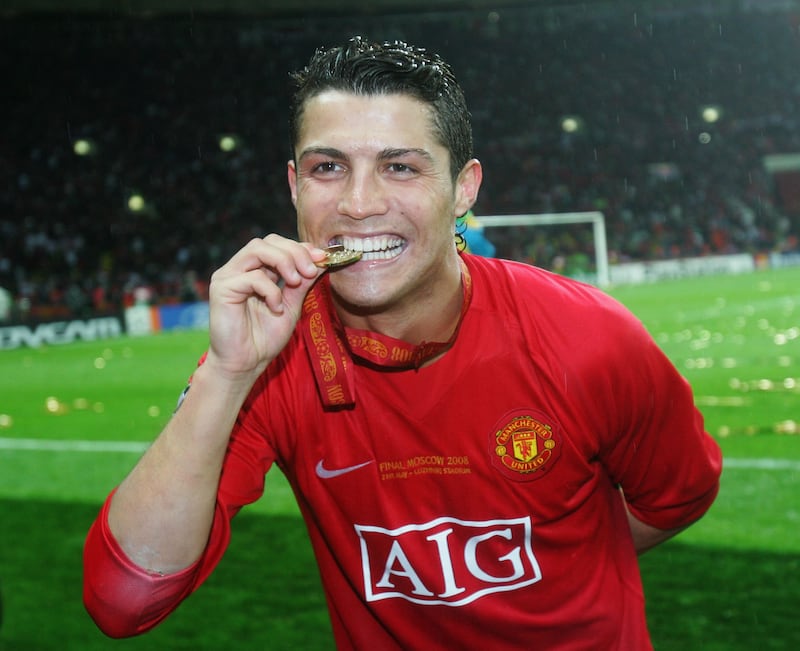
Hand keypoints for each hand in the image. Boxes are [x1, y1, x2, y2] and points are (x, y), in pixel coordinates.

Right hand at [204, 234, 326, 380]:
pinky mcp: (221, 288)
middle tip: (310, 271)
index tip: (322, 258)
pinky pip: (252, 276)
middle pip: (268, 241)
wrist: (245, 364)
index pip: (278, 245)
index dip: (300, 247)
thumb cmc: (265, 338)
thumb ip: (302, 283)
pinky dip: (270, 290)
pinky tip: (275, 308)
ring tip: (295, 282)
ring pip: (258, 249)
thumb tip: (322, 260)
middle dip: (294, 252)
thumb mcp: (291, 306)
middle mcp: (239, 268)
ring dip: (284, 262)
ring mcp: (228, 276)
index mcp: (255, 270)